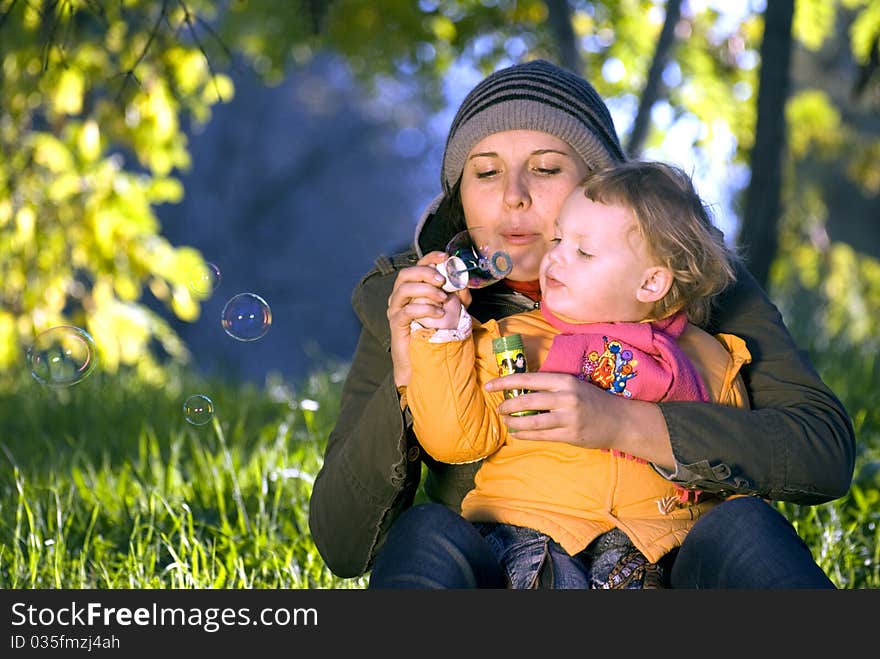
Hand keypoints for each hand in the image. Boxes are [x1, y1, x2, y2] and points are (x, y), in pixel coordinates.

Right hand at [387, 252, 470, 385]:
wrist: (423, 360)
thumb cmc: (436, 333)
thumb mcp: (453, 311)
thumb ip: (459, 296)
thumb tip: (464, 282)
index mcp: (413, 288)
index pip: (418, 266)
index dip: (430, 258)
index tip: (445, 257)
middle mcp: (401, 296)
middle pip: (406, 274)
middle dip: (425, 273)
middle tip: (442, 280)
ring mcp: (396, 309)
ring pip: (403, 289)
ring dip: (425, 290)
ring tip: (442, 299)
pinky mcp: (396, 323)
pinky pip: (407, 311)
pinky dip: (424, 308)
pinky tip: (438, 313)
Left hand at [484, 371, 673, 466]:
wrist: (620, 420)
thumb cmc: (592, 400)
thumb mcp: (573, 386)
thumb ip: (550, 388)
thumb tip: (519, 391)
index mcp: (564, 380)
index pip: (528, 379)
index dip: (506, 382)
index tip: (490, 385)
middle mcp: (566, 397)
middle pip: (527, 401)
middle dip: (507, 405)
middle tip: (500, 408)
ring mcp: (569, 417)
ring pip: (532, 421)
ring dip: (515, 422)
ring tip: (507, 421)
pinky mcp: (570, 435)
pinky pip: (541, 436)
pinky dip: (525, 435)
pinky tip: (518, 433)